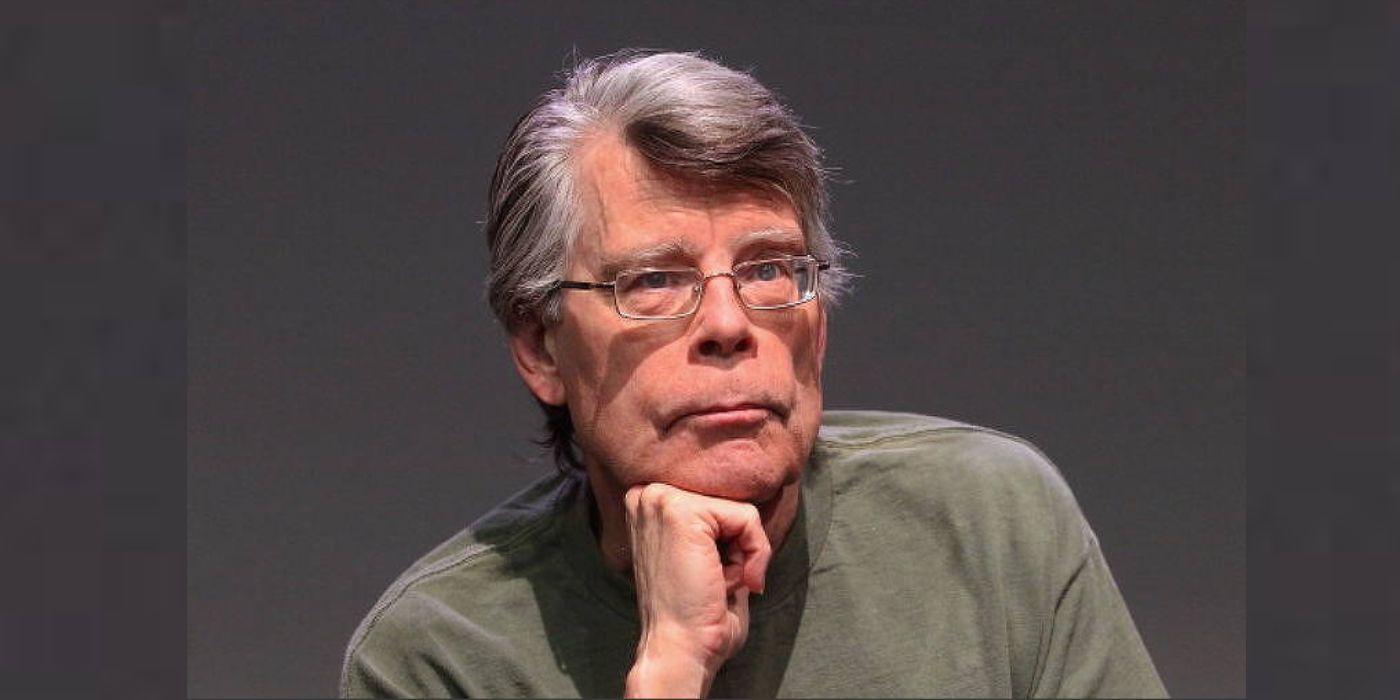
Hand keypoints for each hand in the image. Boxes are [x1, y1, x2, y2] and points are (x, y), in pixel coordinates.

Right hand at [622, 482, 772, 697]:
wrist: (679, 650)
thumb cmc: (696, 616)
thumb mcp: (706, 556)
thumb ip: (720, 525)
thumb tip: (754, 504)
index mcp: (650, 505)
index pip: (716, 500)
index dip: (731, 539)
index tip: (719, 576)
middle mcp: (648, 495)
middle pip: (728, 501)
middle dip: (740, 545)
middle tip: (722, 583)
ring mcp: (661, 500)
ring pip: (740, 509)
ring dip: (747, 553)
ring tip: (722, 584)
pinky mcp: (681, 513)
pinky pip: (747, 517)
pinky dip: (756, 553)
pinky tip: (732, 583)